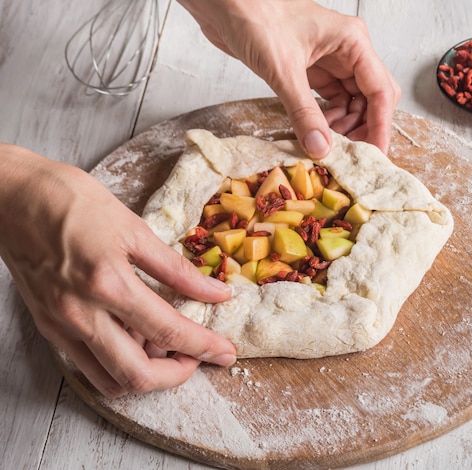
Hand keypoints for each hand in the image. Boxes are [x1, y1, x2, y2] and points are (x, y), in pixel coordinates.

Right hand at [0, 144, 235, 397]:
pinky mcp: (47, 326)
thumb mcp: (134, 228)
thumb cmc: (71, 201)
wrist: (11, 196)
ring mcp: (60, 324)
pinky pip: (87, 365)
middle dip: (177, 375)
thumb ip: (177, 268)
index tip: (226, 352)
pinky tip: (135, 340)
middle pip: (136, 375)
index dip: (204, 346)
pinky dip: (117, 364)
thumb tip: (216, 292)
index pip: (168, 331)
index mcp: (108, 283)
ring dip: (146, 376)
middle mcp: (80, 314)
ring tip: (168, 349)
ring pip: (108, 380)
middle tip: (199, 358)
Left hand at [179, 0, 400, 158]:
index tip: (376, 155)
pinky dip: (325, 121)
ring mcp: (329, 62)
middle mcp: (346, 52)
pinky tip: (314, 133)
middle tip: (348, 155)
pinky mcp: (309, 71)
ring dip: (342, 127)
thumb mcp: (283, 70)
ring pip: (351, 103)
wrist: (223, 2)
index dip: (380, 126)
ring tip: (326, 145)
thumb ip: (304, 112)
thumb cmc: (254, 15)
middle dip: (363, 128)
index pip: (380, 91)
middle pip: (371, 99)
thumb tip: (321, 148)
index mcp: (352, 42)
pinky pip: (329, 102)